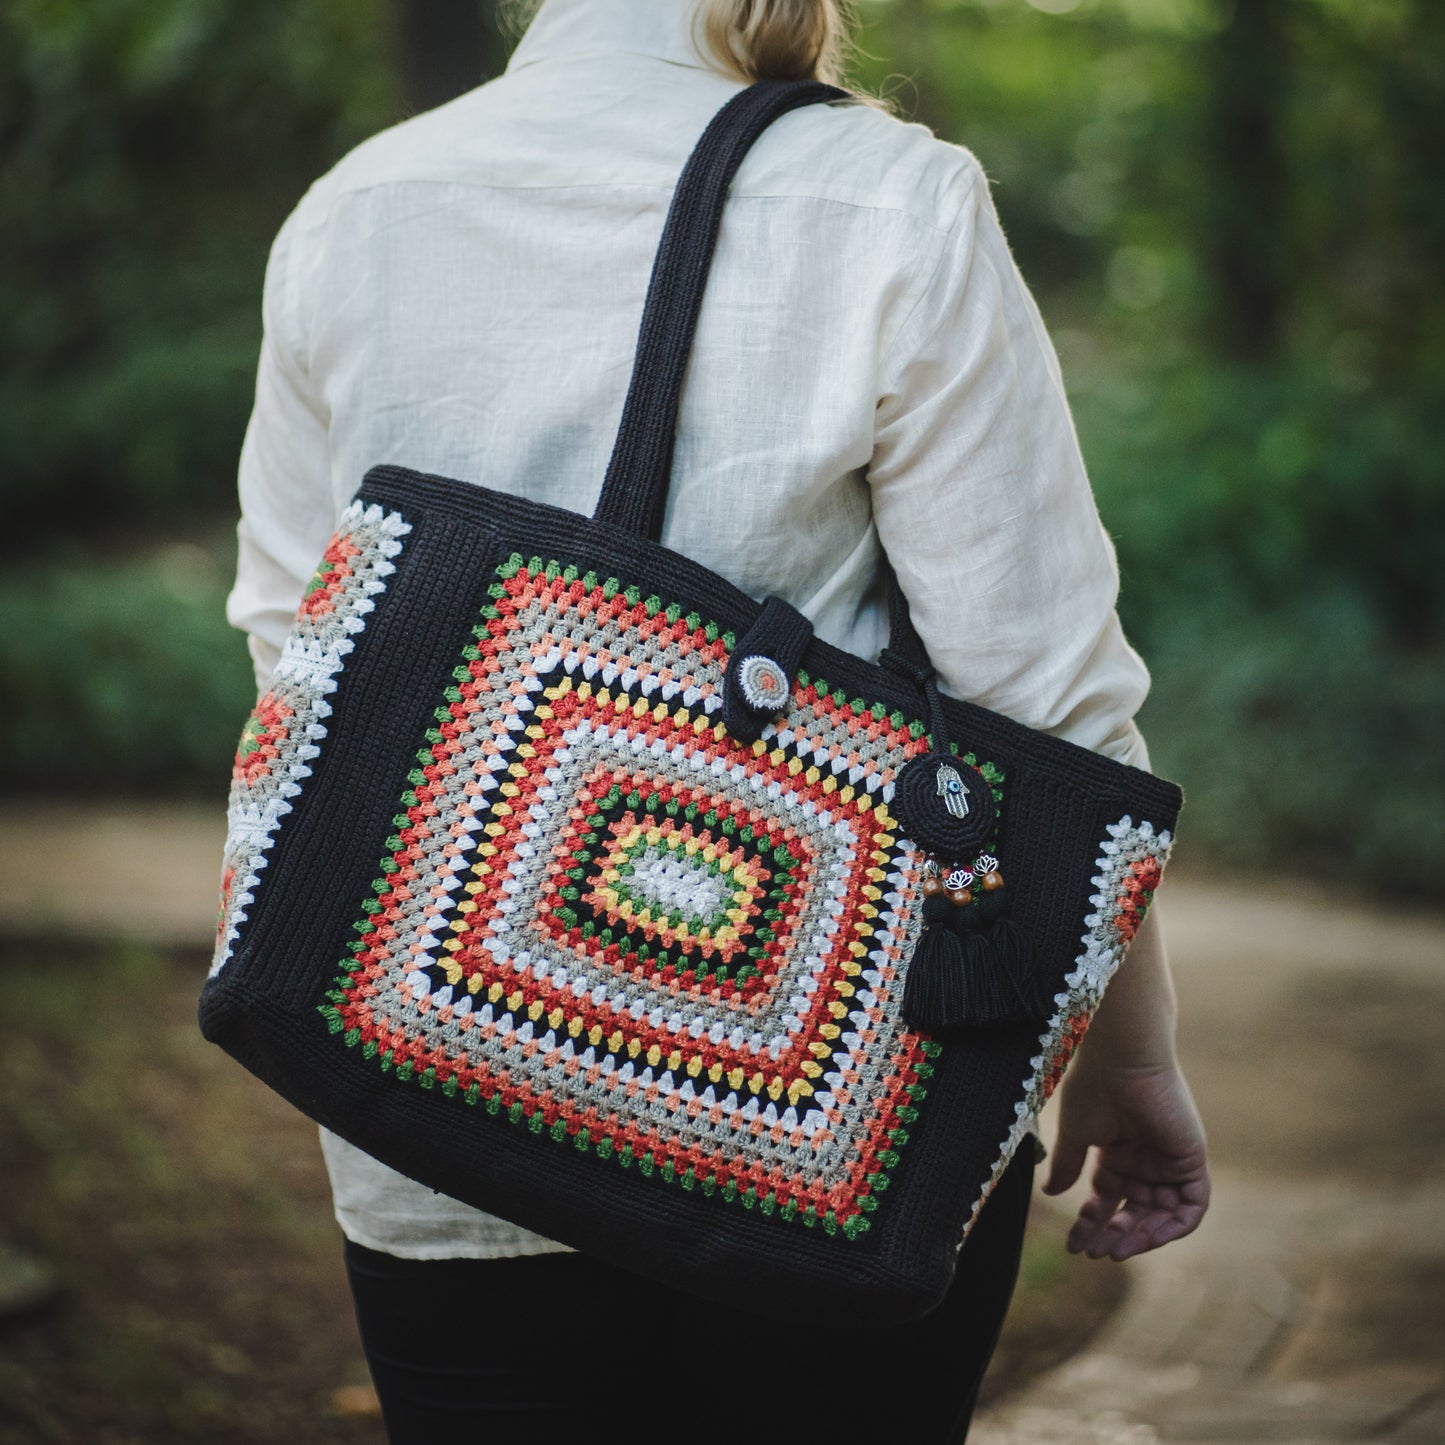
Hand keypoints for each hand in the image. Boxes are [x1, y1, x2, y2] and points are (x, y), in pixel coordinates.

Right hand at [1041, 1057, 1209, 1260]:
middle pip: (1133, 1211)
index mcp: (1116, 1152)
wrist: (1122, 1060)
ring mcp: (1168, 1161)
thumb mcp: (1077, 1135)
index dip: (1091, 1223)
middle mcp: (1143, 1159)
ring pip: (1160, 1215)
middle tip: (1095, 1253)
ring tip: (1114, 1250)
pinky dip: (1174, 1227)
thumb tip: (1050, 1193)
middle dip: (1115, 1234)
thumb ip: (1069, 1166)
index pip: (1106, 1199)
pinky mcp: (1191, 1160)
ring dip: (1140, 1237)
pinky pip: (1191, 1207)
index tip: (1073, 1246)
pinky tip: (1146, 1238)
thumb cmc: (1094, 1088)